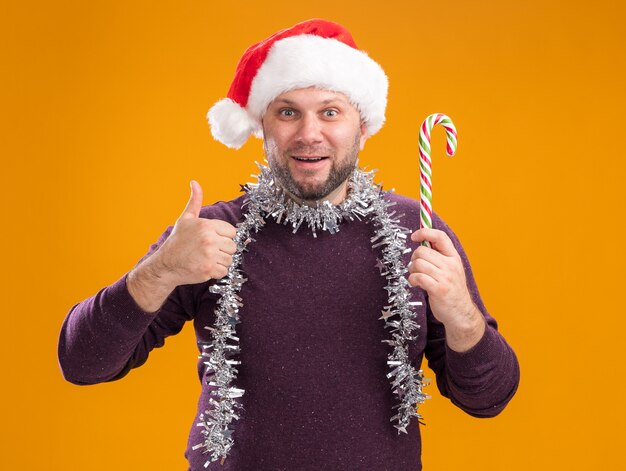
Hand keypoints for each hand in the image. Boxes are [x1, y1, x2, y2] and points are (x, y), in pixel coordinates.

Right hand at [153, 180, 237, 285]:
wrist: (165, 265)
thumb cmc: (177, 241)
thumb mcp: (185, 219)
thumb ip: (195, 201)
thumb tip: (194, 182)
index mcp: (206, 225)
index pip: (232, 231)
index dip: (223, 236)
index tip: (211, 240)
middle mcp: (209, 239)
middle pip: (233, 246)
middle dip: (223, 250)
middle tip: (208, 251)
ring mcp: (209, 255)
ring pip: (230, 259)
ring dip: (220, 261)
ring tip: (206, 258)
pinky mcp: (208, 270)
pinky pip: (224, 271)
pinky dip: (217, 272)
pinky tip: (205, 267)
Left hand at [408, 228, 484, 350]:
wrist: (460, 313)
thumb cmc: (451, 290)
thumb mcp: (451, 269)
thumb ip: (439, 256)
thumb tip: (422, 241)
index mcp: (453, 257)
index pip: (440, 236)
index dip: (424, 232)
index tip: (414, 236)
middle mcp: (451, 265)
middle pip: (422, 251)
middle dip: (414, 259)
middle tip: (416, 268)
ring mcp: (445, 277)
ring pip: (417, 264)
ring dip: (412, 270)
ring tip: (416, 277)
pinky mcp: (438, 289)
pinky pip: (417, 277)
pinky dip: (412, 280)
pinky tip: (417, 284)